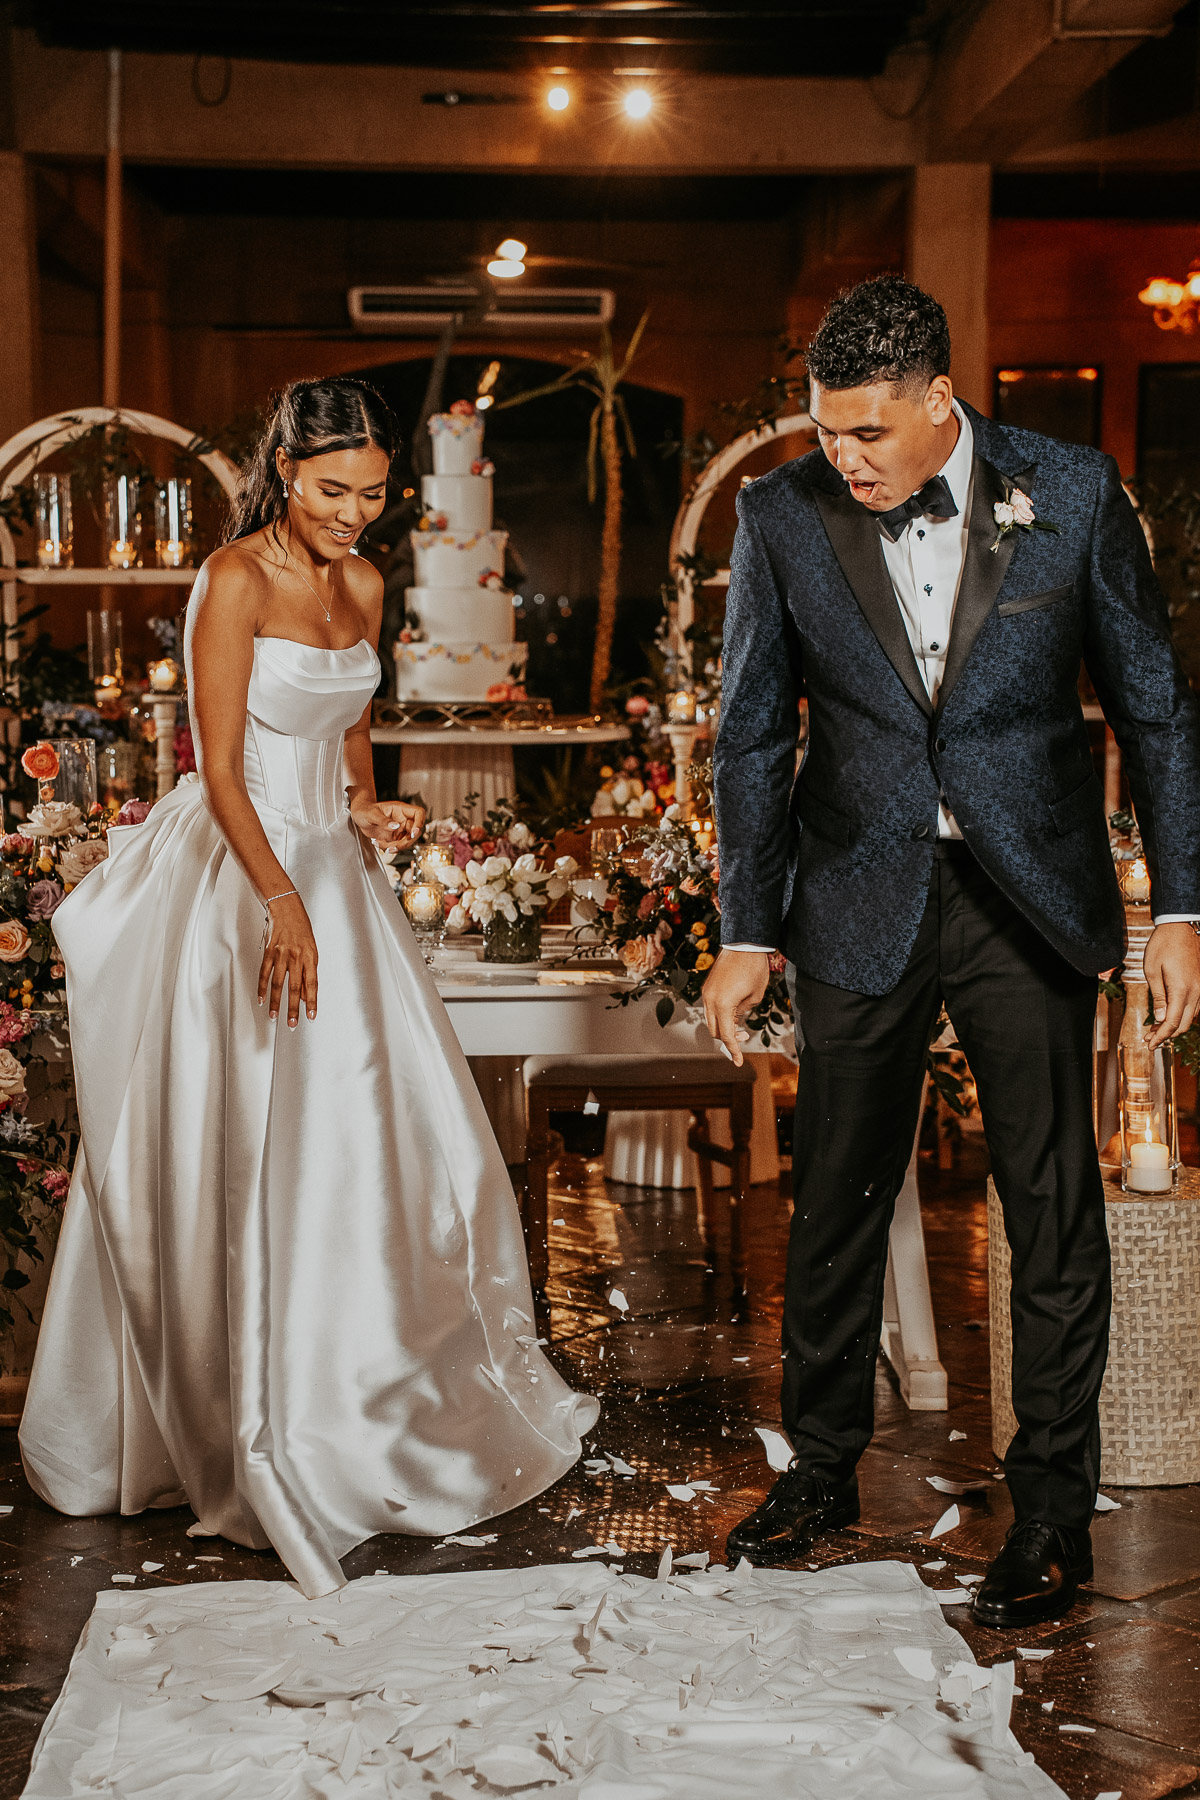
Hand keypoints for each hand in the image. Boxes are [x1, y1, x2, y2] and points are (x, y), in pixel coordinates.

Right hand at [258, 892, 317, 1026]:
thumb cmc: (301, 928)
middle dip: (293, 1008)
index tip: (311, 1016)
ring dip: (275, 1002)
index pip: (312, 984)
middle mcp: (296, 957)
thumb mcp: (311, 949)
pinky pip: (264, 973)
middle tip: (292, 1023)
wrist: (286, 908)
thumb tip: (307, 994)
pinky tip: (261, 999)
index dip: (312, 1002)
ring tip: (275, 1016)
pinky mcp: (268, 952)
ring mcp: (281, 955)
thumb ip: (308, 972)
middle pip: (294, 987)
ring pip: (277, 984)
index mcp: (310, 957)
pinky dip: (262, 988)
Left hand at [350, 796, 425, 849]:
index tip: (413, 833)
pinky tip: (377, 843)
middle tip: (392, 846)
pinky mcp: (394, 837)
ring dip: (396, 847)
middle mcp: (403, 819)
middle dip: (405, 842)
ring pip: (407, 841)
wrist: (359, 816)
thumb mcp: (372, 814)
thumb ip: (384, 820)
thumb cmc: (365, 810)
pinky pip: (397, 846)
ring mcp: (399, 829)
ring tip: (379, 844)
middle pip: (415, 832)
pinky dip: (388, 848)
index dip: (420, 823)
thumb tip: (396, 826)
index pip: (418, 813)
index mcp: (400, 810)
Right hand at [702, 949, 769, 1065]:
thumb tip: (737, 1018)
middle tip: (744, 1036)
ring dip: (723, 1026)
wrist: (744, 943)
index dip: (733, 1050)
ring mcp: (707, 992)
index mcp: (723, 1005)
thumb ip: (744, 1012)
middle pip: (714, 1031)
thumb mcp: (756, 996)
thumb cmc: (754, 969)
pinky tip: (734, 1011)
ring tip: (740, 1024)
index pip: (726, 1035)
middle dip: (728, 1039)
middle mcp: (710, 1000)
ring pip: (710, 1019)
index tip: (738, 1061)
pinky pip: (710, 1007)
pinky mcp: (708, 986)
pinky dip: (720, 1015)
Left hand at [1144, 922, 1199, 1048]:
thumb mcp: (1152, 971)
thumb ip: (1157, 996)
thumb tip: (1159, 1018)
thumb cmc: (1162, 945)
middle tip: (1149, 1038)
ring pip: (1190, 1017)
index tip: (1149, 1044)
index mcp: (1182, 990)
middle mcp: (1196, 991)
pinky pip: (1195, 1006)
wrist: (1180, 926)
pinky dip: (1182, 1015)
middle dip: (1166, 1035)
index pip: (1171, 1022)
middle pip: (1183, 1024)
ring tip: (1155, 1028)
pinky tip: (1168, 1014)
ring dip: (1173, 1025)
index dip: (1160, 1037)